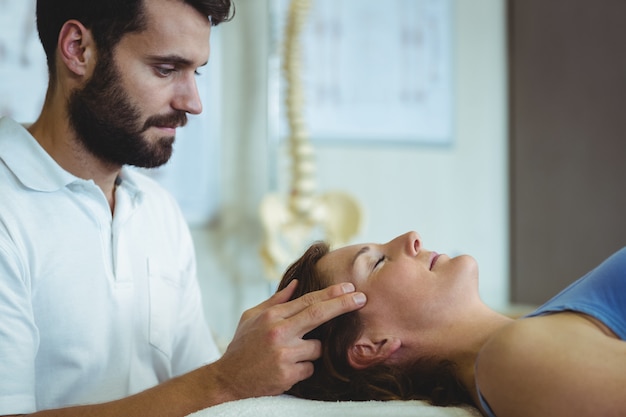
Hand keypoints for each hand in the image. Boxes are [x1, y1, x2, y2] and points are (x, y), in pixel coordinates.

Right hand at [212, 280, 365, 399]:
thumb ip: (276, 301)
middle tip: (362, 298)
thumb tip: (296, 284)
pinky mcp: (288, 375)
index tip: (349, 287)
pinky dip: (303, 368)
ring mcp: (284, 354)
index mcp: (271, 316)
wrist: (227, 379)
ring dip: (311, 351)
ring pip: (317, 348)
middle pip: (319, 314)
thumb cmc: (242, 346)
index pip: (308, 300)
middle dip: (343, 304)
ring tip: (290, 355)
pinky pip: (310, 368)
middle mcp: (279, 332)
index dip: (331, 293)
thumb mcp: (252, 317)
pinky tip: (286, 369)